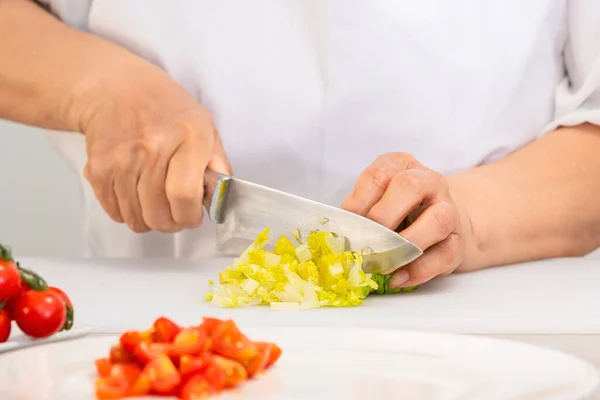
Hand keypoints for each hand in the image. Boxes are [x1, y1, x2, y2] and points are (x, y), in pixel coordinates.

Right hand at [78, 66, 230, 232]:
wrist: (115, 89)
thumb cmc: (167, 109)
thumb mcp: (205, 125)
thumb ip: (217, 163)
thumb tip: (220, 199)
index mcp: (188, 137)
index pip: (184, 195)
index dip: (190, 216)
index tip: (193, 215)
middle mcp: (153, 149)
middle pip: (159, 214)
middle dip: (172, 223)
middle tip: (176, 213)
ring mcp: (122, 161)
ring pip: (137, 219)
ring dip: (150, 220)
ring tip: (156, 202)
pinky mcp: (98, 170)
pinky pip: (115, 213)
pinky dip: (128, 213)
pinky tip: (136, 195)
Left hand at [342, 153, 472, 288]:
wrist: (441, 221)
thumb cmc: (399, 210)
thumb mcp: (377, 201)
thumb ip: (360, 213)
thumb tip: (338, 238)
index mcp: (401, 165)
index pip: (379, 175)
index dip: (359, 201)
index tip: (345, 225)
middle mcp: (428, 181)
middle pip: (410, 187)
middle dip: (382, 217)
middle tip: (363, 243)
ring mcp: (448, 209)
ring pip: (437, 221)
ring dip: (406, 244)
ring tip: (382, 264)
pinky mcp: (457, 240)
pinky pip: (445, 254)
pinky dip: (419, 270)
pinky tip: (398, 279)